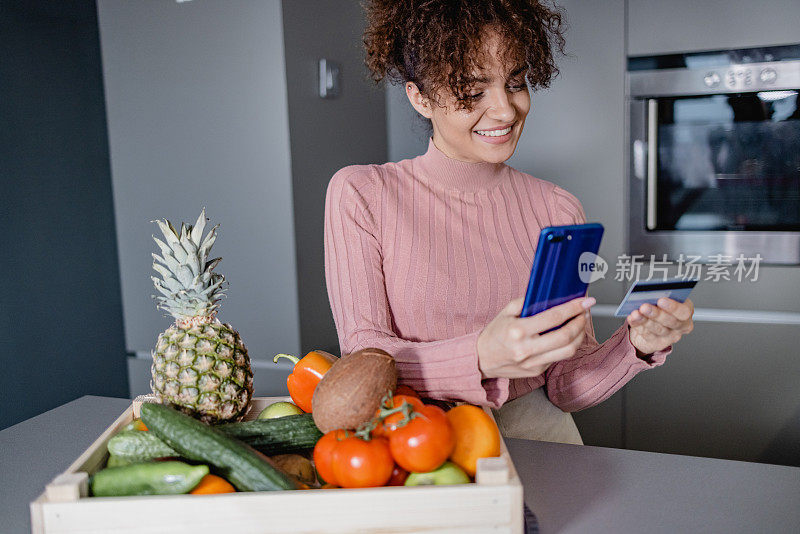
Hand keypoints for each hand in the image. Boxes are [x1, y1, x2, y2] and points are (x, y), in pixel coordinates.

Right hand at [477, 296, 595, 379]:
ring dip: (579, 336)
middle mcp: (526, 349)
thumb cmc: (494, 333)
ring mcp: (533, 363)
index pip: (554, 318)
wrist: (481, 359)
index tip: (584, 301)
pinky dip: (567, 346)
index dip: (573, 308)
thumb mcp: (506, 312)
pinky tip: (566, 337)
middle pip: (565, 336)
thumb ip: (526, 302)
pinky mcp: (537, 371)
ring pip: (568, 351)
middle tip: (584, 312)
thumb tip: (550, 295)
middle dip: (580, 322)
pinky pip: (558, 358)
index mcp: (518, 330)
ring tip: (579, 325)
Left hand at [627, 298, 693, 356]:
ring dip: (645, 320)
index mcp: (686, 310)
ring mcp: (670, 336)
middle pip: (671, 321)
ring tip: (636, 313)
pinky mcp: (658, 343)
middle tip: (644, 307)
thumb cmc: (660, 307)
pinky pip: (647, 335)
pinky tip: (633, 319)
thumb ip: (660, 296)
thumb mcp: (663, 298)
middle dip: (656, 313)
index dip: (673, 307)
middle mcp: (681, 325)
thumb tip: (650, 292)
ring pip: (658, 329)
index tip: (661, 300)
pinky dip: (638, 325)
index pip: (684, 311)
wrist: (651, 324)